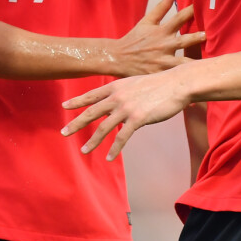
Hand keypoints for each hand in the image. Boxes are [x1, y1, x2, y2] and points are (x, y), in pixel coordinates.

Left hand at [60, 68, 191, 159]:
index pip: (92, 95)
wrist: (177, 83)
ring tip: (84, 151)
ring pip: (103, 127)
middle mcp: (117, 96)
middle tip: (63, 133)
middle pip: (91, 112)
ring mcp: (126, 108)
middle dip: (76, 123)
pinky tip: (109, 157)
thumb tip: (115, 105)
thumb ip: (123, 93)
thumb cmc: (160, 83)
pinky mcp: (137, 118)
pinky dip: (114, 149)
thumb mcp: (136, 84)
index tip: (64, 107)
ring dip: (92, 141)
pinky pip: (122, 137)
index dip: (77, 101)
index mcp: (116, 86)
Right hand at [106, 0, 203, 76]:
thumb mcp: (147, 21)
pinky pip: (173, 79)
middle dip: (196, 38)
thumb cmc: (135, 39)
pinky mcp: (159, 75)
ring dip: (194, 64)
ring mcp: (162, 62)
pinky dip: (183, 83)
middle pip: (183, 41)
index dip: (190, 11)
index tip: (202, 8)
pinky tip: (196, 88)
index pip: (178, 18)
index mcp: (162, 32)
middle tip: (207, 35)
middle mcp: (163, 46)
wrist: (117, 58)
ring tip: (208, 65)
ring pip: (182, 64)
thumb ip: (162, 6)